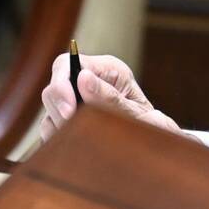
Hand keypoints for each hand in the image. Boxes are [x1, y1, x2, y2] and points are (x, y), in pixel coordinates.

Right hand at [37, 52, 181, 142]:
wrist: (158, 145)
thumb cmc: (150, 126)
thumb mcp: (135, 112)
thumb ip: (110, 98)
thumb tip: (84, 78)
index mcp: (107, 69)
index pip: (68, 63)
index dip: (62, 85)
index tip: (69, 111)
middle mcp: (88, 80)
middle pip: (54, 86)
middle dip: (59, 110)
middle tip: (74, 129)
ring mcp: (77, 100)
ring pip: (50, 108)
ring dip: (59, 125)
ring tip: (82, 139)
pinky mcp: (69, 119)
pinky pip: (50, 126)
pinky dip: (56, 137)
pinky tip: (74, 145)